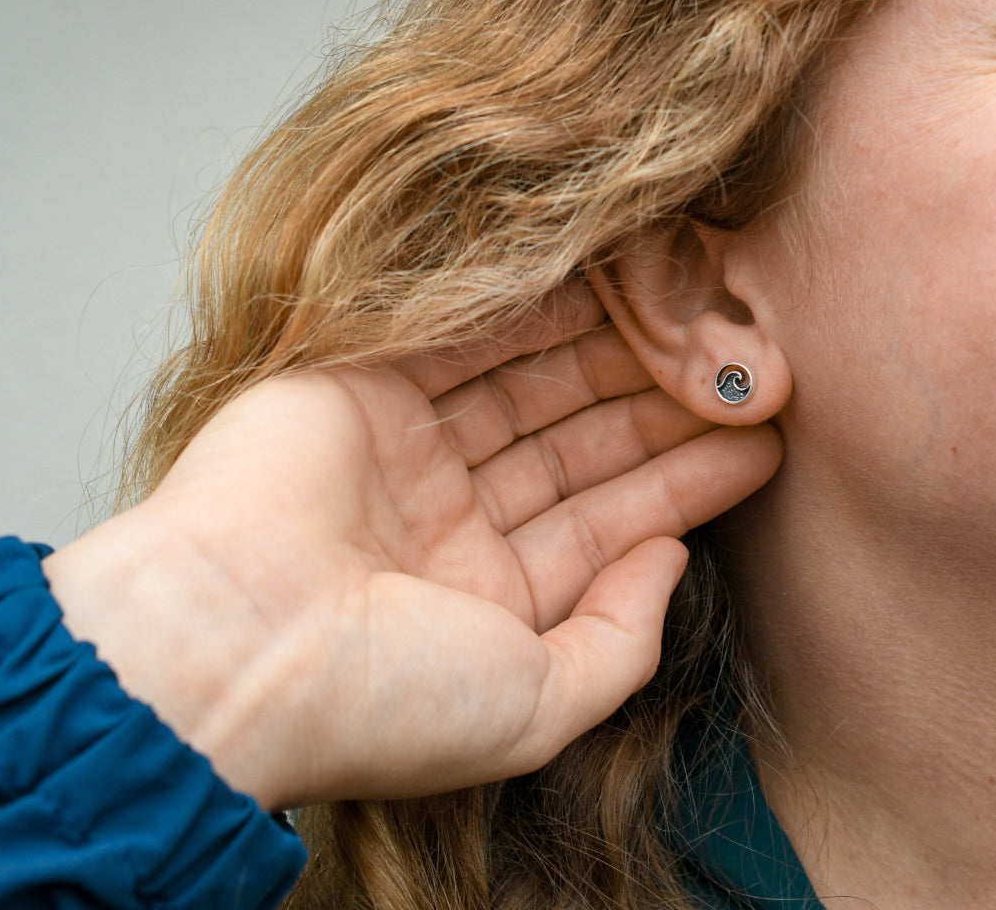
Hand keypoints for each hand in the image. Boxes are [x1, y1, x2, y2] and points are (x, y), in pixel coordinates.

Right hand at [43, 283, 781, 809]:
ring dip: (614, 348)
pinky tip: (613, 286)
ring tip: (696, 312)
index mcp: (490, 601)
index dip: (691, 477)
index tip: (767, 437)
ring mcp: (406, 451)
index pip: (615, 520)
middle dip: (660, 399)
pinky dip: (535, 307)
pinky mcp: (360, 386)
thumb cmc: (379, 702)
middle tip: (741, 355)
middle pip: (583, 442)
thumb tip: (672, 559)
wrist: (228, 650)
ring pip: (534, 382)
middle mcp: (451, 522)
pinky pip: (466, 334)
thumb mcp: (537, 709)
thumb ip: (620, 641)